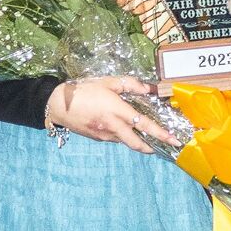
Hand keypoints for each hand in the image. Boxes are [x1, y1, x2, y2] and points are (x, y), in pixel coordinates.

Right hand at [45, 76, 178, 152]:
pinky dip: (122, 136)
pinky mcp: (97, 138)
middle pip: (136, 143)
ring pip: (126, 141)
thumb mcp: (108, 82)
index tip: (173, 139)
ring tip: (143, 137)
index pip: (144, 125)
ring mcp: (104, 134)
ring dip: (136, 141)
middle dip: (151, 147)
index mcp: (117, 111)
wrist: (57, 105)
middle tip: (161, 147)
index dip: (161, 133)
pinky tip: (120, 128)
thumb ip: (130, 84)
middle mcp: (113, 126)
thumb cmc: (83, 90)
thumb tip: (149, 88)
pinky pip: (114, 137)